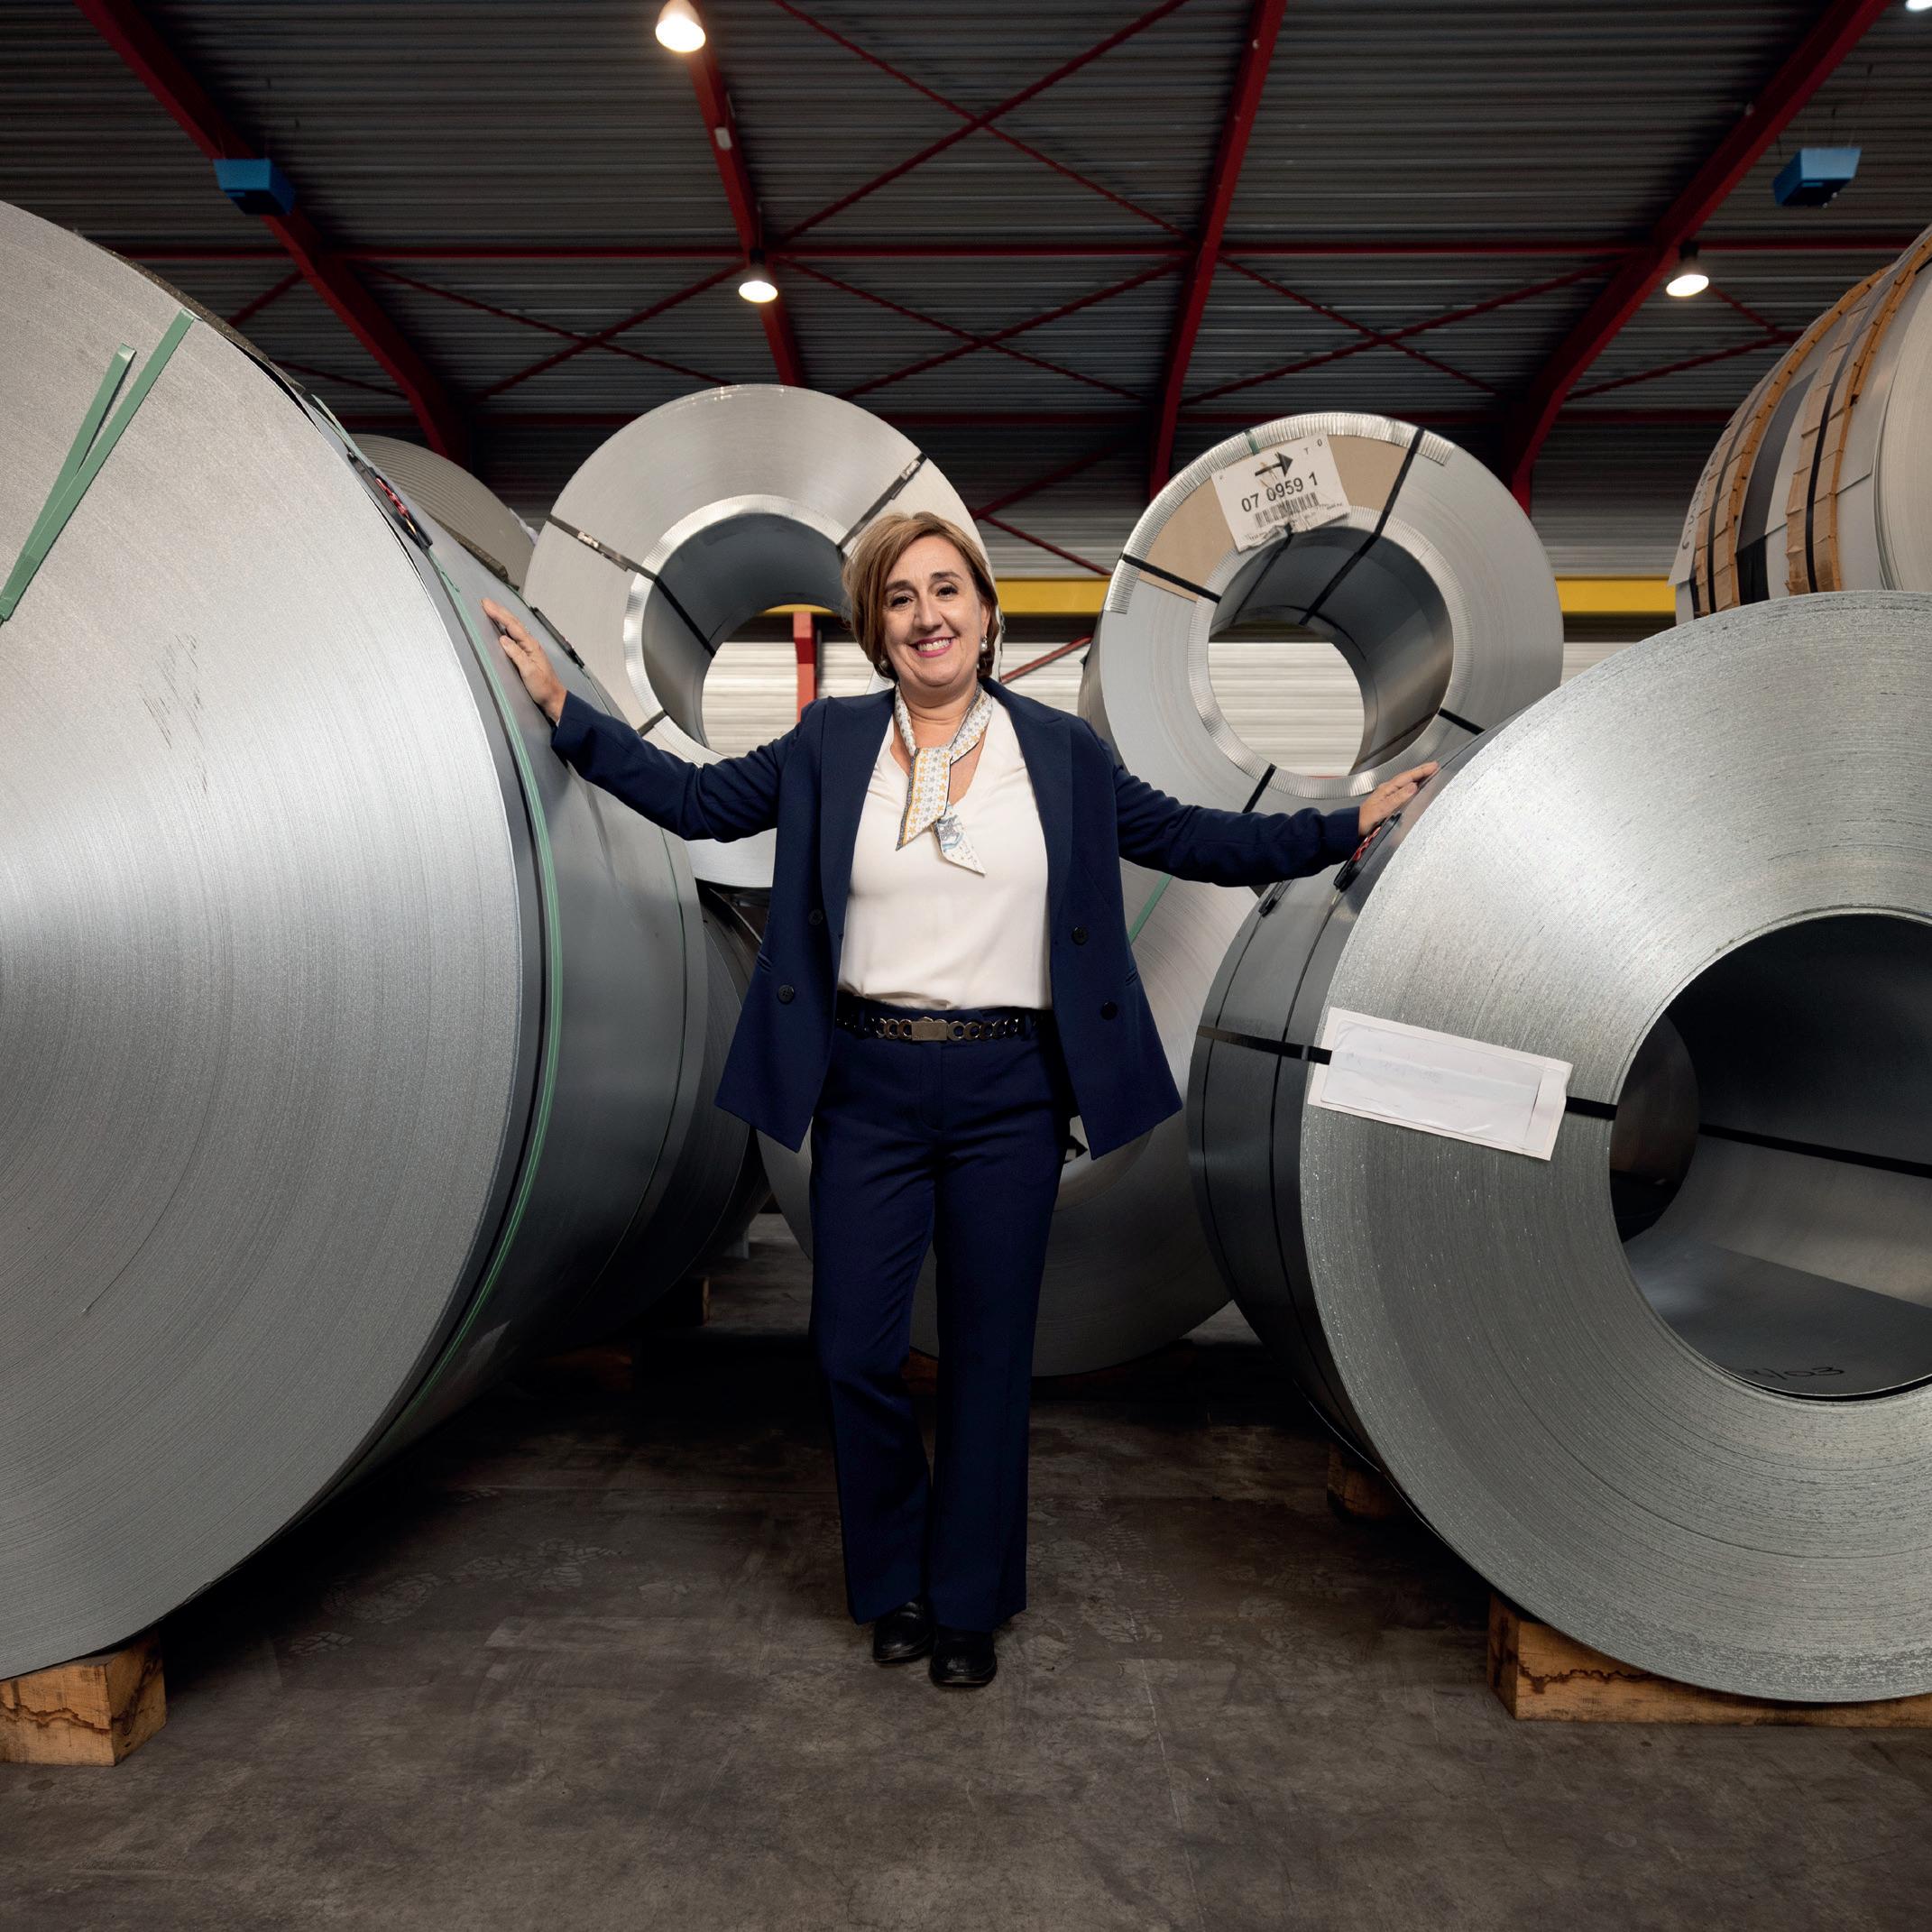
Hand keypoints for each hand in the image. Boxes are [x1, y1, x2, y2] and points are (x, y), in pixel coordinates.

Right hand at [483, 598, 566, 724]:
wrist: (553, 698)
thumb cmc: (543, 687)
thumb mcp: (529, 672)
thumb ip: (517, 654)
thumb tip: (502, 639)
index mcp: (531, 646)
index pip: (513, 626)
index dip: (499, 614)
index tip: (486, 605)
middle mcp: (531, 644)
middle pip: (514, 623)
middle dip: (499, 611)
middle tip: (485, 602)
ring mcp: (530, 649)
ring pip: (515, 628)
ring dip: (503, 617)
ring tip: (492, 609)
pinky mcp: (527, 654)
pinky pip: (515, 636)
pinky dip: (507, 627)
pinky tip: (503, 627)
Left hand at [1356, 762, 1437, 838]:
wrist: (1354, 827)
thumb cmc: (1365, 819)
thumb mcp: (1383, 808)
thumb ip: (1398, 797)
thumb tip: (1413, 786)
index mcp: (1387, 788)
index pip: (1407, 776)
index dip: (1421, 771)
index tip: (1434, 766)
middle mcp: (1388, 789)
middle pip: (1407, 777)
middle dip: (1421, 771)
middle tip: (1435, 767)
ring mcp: (1388, 794)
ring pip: (1406, 782)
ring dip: (1418, 777)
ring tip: (1429, 774)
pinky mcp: (1388, 801)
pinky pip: (1403, 790)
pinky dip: (1412, 786)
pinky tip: (1416, 788)